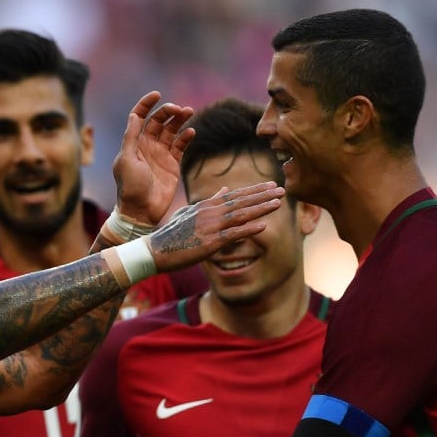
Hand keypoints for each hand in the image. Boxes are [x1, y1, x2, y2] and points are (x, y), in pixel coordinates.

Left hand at [112, 91, 194, 224]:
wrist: (141, 211)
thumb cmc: (130, 186)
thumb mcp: (126, 160)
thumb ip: (131, 137)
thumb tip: (135, 115)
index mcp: (133, 143)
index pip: (140, 116)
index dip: (146, 104)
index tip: (157, 95)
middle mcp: (147, 146)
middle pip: (158, 121)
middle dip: (168, 111)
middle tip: (178, 109)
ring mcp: (160, 154)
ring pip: (171, 131)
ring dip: (179, 120)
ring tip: (188, 112)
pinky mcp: (173, 164)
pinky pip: (180, 146)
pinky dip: (186, 137)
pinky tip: (191, 132)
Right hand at [144, 181, 282, 272]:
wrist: (154, 250)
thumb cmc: (171, 234)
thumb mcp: (189, 212)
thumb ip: (209, 202)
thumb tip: (224, 190)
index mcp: (206, 206)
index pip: (235, 195)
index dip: (254, 190)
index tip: (271, 185)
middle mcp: (210, 212)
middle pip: (241, 201)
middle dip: (263, 195)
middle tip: (282, 189)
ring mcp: (210, 226)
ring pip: (240, 214)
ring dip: (260, 208)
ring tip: (278, 203)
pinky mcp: (209, 243)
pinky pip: (232, 234)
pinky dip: (248, 229)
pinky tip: (263, 225)